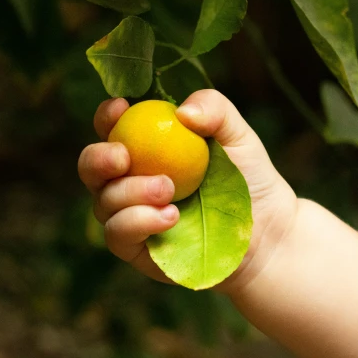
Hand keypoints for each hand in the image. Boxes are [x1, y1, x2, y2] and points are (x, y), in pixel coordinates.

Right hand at [77, 89, 298, 292]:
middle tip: (124, 157)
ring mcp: (129, 215)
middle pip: (91, 166)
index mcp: (146, 147)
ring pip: (103, 201)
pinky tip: (169, 217)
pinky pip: (117, 234)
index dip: (107, 116)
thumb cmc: (249, 181)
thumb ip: (215, 109)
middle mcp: (129, 180)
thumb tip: (181, 112)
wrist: (266, 234)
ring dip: (129, 193)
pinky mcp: (135, 249)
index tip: (122, 108)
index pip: (112, 127)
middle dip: (99, 158)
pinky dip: (137, 222)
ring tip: (168, 190)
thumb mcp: (239, 136)